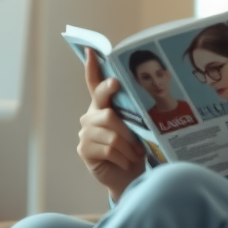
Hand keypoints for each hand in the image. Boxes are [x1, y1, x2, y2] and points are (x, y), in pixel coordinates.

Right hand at [77, 49, 144, 201]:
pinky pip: (108, 149)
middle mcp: (90, 115)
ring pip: (111, 134)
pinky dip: (122, 157)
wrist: (129, 176)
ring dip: (128, 147)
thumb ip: (132, 113)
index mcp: (102, 106)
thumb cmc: (133, 149)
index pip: (95, 84)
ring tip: (135, 154)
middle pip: (108, 114)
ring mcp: (85, 132)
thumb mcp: (136, 128)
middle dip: (127, 130)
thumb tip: (144, 98)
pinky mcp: (84, 149)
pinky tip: (126, 161)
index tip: (92, 52)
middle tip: (138, 141)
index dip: (92, 68)